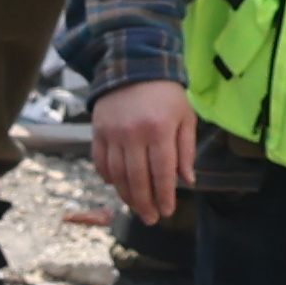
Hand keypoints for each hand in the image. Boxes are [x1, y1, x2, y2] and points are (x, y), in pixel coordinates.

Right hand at [91, 81, 205, 223]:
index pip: (162, 172)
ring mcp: (112, 135)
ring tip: (136, 209)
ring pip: (118, 175)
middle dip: (145, 203)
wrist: (134, 65)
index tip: (168, 211)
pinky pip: (101, 163)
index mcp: (160, 130)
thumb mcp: (186, 117)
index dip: (165, 195)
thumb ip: (186, 150)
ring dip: (127, 196)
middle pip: (138, 179)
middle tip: (151, 219)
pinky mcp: (98, 133)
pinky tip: (119, 186)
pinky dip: (109, 178)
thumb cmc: (166, 94)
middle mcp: (134, 135)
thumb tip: (188, 181)